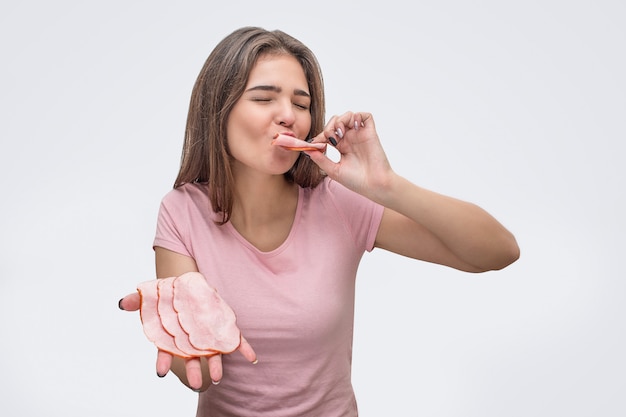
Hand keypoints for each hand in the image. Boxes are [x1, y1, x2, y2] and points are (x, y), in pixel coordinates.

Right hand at [119, 292, 256, 390]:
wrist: (194, 285)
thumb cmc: (171, 295)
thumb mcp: (155, 294)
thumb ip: (139, 300)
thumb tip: (122, 303)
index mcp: (175, 335)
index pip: (166, 351)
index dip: (163, 361)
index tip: (160, 372)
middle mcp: (192, 339)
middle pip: (192, 357)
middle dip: (194, 372)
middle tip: (196, 386)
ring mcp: (210, 335)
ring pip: (213, 354)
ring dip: (216, 366)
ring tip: (218, 379)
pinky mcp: (225, 330)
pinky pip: (236, 341)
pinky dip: (244, 349)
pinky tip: (252, 358)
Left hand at [305, 112, 394, 200]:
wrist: (373, 185)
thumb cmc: (356, 181)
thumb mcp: (333, 170)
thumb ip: (320, 159)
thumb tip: (306, 150)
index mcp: (341, 146)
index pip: (328, 133)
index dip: (320, 135)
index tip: (315, 143)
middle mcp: (350, 139)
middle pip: (336, 121)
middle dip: (329, 126)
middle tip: (330, 138)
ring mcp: (360, 134)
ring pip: (348, 115)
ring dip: (341, 120)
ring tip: (340, 133)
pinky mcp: (370, 133)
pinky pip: (365, 116)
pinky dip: (357, 116)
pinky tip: (354, 127)